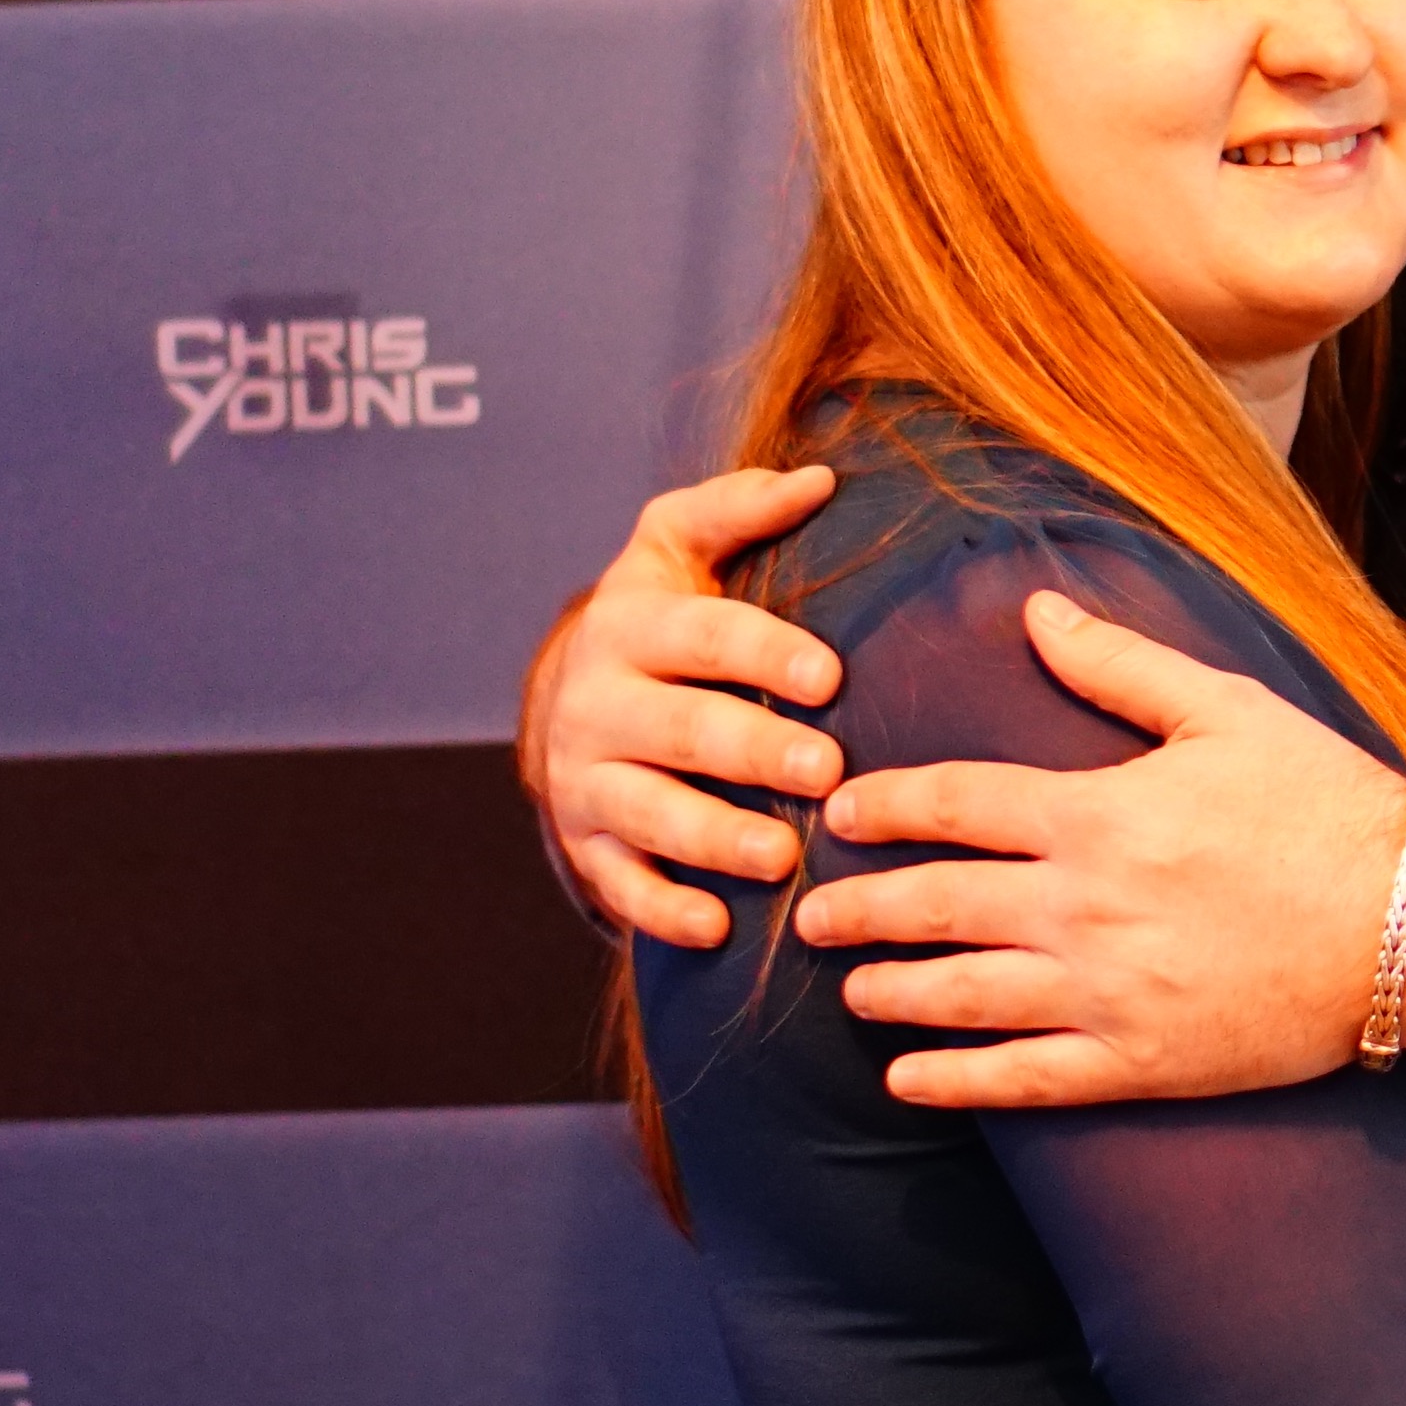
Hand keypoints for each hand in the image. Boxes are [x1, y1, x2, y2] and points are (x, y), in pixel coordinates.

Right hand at [515, 464, 843, 944]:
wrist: (576, 694)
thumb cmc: (661, 616)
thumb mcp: (679, 546)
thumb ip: (741, 508)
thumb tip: (821, 478)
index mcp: (629, 624)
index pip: (700, 637)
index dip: (762, 654)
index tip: (830, 677)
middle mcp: (597, 702)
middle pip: (682, 731)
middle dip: (754, 754)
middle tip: (827, 773)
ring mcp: (586, 779)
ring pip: (649, 813)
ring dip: (715, 840)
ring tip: (782, 858)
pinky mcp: (587, 844)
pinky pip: (620, 885)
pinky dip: (663, 910)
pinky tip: (716, 926)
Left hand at [787, 589, 1405, 1106]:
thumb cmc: (1327, 805)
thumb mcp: (1227, 709)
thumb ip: (1119, 665)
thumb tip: (1033, 611)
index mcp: (1096, 813)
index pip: (954, 803)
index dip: (883, 806)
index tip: (839, 813)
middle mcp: (1083, 906)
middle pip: (937, 904)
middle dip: (860, 910)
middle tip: (808, 913)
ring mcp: (1107, 992)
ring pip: (964, 996)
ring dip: (892, 991)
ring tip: (850, 989)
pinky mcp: (1141, 1062)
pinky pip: (1023, 1079)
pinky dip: (954, 1082)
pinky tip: (906, 1079)